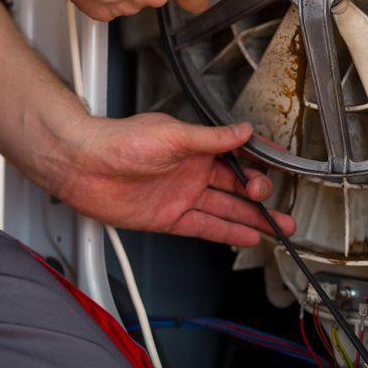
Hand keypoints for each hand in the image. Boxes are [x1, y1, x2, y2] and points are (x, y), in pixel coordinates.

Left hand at [33, 113, 296, 246]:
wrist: (84, 165)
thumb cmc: (120, 140)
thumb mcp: (174, 134)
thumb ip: (212, 139)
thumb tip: (242, 132)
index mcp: (195, 146)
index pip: (237, 152)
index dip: (261, 159)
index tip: (283, 164)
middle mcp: (191, 171)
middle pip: (236, 186)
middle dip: (261, 195)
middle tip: (273, 202)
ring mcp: (182, 195)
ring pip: (226, 209)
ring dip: (253, 218)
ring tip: (279, 227)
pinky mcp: (169, 217)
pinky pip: (205, 226)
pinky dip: (227, 232)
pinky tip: (248, 236)